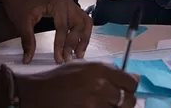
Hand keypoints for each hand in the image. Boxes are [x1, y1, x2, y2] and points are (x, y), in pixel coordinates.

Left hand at [0, 0, 91, 63]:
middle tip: (71, 58)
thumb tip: (28, 60)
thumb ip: (28, 40)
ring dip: (84, 36)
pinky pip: (80, 18)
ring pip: (85, 20)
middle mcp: (68, 2)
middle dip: (77, 42)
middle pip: (80, 23)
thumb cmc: (19, 2)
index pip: (64, 27)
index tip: (59, 59)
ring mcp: (70, 3)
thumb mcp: (22, 22)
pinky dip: (81, 30)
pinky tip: (77, 42)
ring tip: (79, 52)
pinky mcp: (68, 6)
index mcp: (58, 3)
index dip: (61, 45)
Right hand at [17, 62, 137, 107]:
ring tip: (106, 103)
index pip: (131, 83)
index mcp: (101, 70)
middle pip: (128, 100)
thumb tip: (134, 78)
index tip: (127, 89)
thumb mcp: (86, 66)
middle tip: (118, 100)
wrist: (36, 93)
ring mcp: (92, 104)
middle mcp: (100, 87)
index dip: (131, 87)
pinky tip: (97, 106)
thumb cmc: (61, 77)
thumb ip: (109, 71)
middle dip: (126, 101)